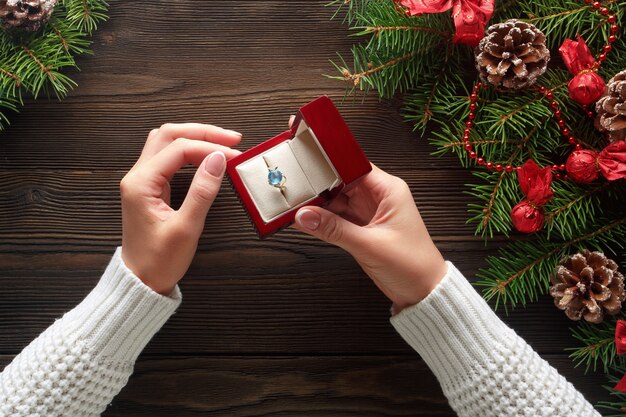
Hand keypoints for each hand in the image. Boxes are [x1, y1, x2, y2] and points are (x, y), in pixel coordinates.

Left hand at [120, 123, 241, 294]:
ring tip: (221, 142)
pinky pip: (167, 158)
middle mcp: (137, 176)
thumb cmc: (159, 261)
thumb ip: (202, 191)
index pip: (178, 149)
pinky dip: (188, 152)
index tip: (235, 155)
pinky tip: (206, 156)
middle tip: (232, 139)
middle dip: (202, 133)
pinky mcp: (149, 188)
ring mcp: (141, 181)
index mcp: (141, 184)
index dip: (209, 147)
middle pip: (169, 135)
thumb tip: (218, 160)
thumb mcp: (186, 228)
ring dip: (194, 138)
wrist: (140, 282)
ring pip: (166, 143)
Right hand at [293, 165, 446, 312]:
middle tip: (294, 189)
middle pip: (341, 180)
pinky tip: (305, 219)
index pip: (353, 165)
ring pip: (336, 199)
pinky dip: (322, 219)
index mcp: (388, 190)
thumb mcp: (369, 245)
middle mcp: (378, 196)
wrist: (422, 291)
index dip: (330, 163)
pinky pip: (337, 216)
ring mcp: (369, 211)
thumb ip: (334, 229)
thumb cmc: (411, 264)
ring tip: (295, 205)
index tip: (306, 165)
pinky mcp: (362, 227)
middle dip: (318, 185)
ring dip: (318, 203)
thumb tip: (304, 215)